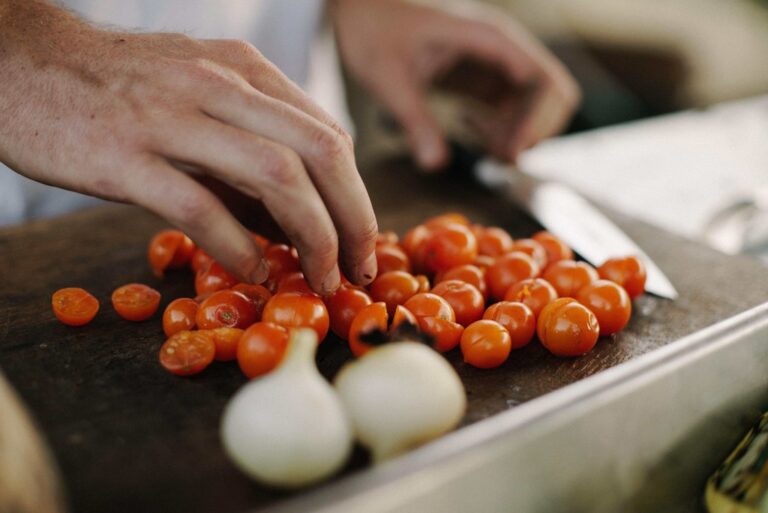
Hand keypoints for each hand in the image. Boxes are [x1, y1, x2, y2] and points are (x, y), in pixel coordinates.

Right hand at [0, 1, 377, 294]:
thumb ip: (251, 145)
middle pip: (319, 152)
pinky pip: (200, 205)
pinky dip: (237, 245)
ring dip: (312, 235)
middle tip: (359, 269)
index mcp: (244, 71)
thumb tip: (296, 220)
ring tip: (321, 277)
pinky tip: (253, 270)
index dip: (357, 195)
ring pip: (275, 175)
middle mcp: (219, 85)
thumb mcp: (199, 95)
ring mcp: (172, 117)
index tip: (363, 241)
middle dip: (354, 218)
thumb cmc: (118, 88)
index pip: (327, 135)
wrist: (22, 61)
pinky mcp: (124, 156)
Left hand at [332, 0, 580, 168]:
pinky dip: (501, 126)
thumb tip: (435, 165)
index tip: (509, 151)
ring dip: (518, 132)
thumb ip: (414, 120)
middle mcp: (500, 47)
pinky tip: (469, 128)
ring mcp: (493, 60)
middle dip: (534, 130)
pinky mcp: (480, 74)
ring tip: (484, 149)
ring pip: (533, 103)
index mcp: (487, 37)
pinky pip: (509, 105)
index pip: (542, 80)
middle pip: (551, 92)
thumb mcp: (389, 76)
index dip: (535, 121)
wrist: (358, 8)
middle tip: (499, 157)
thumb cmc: (371, 27)